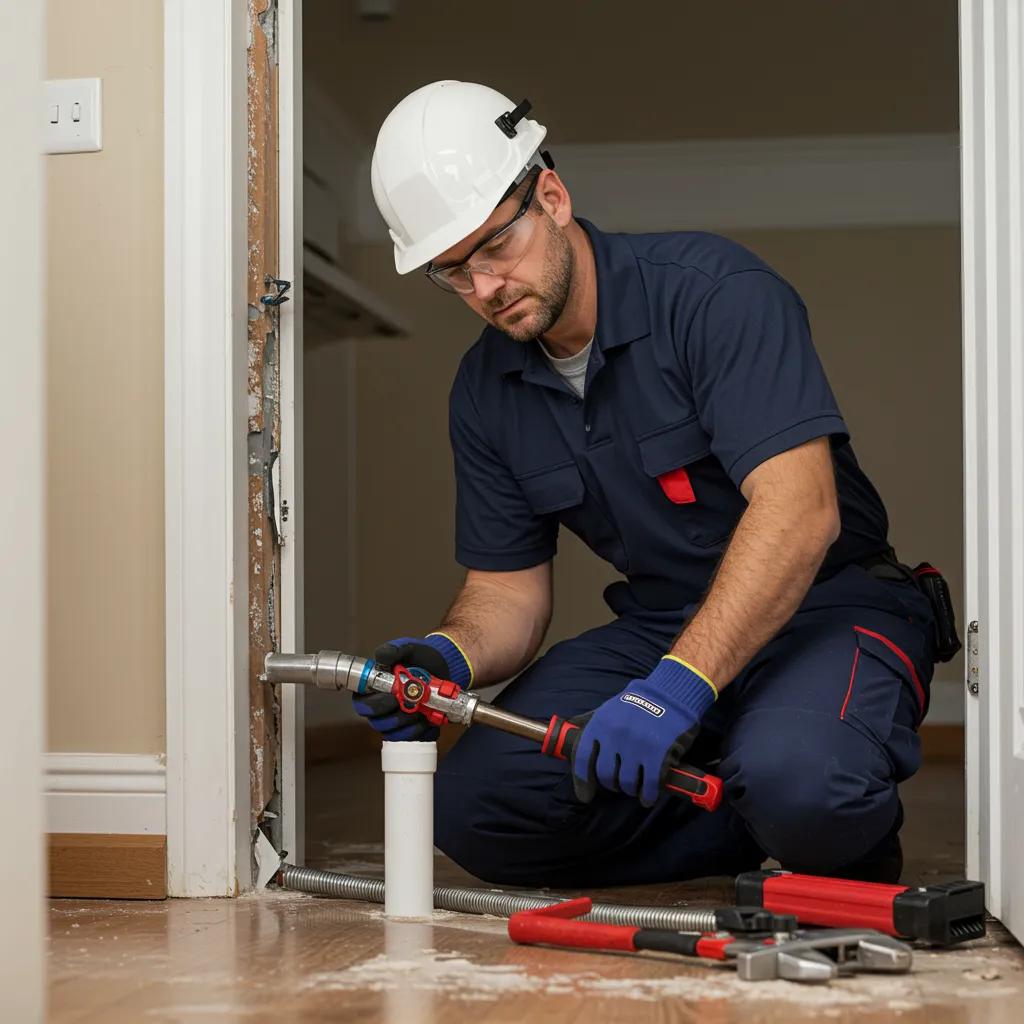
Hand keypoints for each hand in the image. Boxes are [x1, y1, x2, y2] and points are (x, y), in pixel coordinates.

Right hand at [351, 633, 472, 741]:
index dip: (374, 705)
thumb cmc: (420, 656)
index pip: (362, 704)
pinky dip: (420, 732)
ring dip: (408, 725)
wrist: (444, 665)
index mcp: (373, 689)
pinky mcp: (411, 728)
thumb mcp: (406, 648)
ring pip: (394, 733)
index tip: (392, 697)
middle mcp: (381, 708)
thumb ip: (392, 650)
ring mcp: (395, 720)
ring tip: (422, 713)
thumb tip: (381, 656)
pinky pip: (411, 738)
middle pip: (378, 722)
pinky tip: (428, 721)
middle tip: (412, 705)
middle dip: (395, 716)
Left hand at [572, 657, 716, 806]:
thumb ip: (591, 722)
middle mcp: (615, 736)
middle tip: (618, 784)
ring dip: (630, 789)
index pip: (582, 758)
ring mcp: (636, 746)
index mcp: (600, 724)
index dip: (582, 780)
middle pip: (606, 775)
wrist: (671, 693)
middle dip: (611, 784)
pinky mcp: (658, 754)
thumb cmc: (638, 702)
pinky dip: (648, 795)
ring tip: (635, 787)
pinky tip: (648, 797)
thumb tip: (570, 728)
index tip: (585, 795)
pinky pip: (649, 785)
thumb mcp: (609, 708)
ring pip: (627, 783)